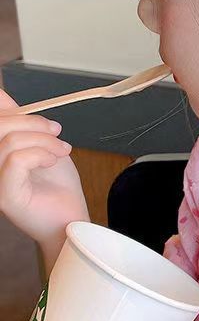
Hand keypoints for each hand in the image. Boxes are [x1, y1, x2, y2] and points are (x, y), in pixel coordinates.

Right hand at [0, 88, 88, 244]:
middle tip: (57, 131)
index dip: (4, 107)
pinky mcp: (5, 195)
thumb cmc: (56, 184)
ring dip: (44, 140)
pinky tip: (53, 161)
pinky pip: (16, 160)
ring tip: (61, 150)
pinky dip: (41, 154)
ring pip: (9, 141)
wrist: (71, 216)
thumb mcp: (41, 143)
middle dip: (32, 122)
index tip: (18, 104)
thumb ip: (20, 122)